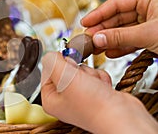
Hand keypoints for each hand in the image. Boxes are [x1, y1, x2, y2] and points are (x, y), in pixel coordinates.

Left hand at [41, 52, 157, 132]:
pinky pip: (95, 75)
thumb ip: (52, 61)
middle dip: (78, 69)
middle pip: (66, 68)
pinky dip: (101, 78)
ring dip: (91, 73)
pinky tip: (103, 88)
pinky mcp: (96, 93)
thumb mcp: (64, 76)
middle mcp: (64, 98)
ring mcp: (81, 96)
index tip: (67, 64)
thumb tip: (51, 55)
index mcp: (51, 98)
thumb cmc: (93, 105)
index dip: (59, 63)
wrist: (123, 116)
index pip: (47, 70)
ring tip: (95, 85)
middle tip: (82, 78)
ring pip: (82, 70)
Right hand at [81, 0, 157, 57]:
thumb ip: (121, 36)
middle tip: (89, 38)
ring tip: (96, 47)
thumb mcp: (148, 33)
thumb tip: (99, 38)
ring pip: (125, 31)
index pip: (117, 2)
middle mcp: (150, 9)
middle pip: (118, 17)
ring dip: (109, 40)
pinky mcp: (154, 38)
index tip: (85, 22)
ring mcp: (152, 24)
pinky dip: (121, 47)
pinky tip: (110, 52)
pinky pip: (133, 41)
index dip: (99, 13)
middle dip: (102, 30)